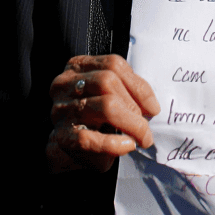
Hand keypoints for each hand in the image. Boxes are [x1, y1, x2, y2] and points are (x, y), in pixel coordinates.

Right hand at [46, 55, 159, 173]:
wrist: (71, 149)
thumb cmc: (94, 118)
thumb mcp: (108, 96)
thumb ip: (125, 90)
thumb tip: (151, 105)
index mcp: (78, 67)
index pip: (113, 64)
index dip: (138, 86)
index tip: (153, 108)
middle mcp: (65, 84)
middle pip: (107, 82)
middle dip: (134, 106)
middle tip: (146, 127)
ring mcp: (61, 109)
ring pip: (104, 106)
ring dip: (131, 124)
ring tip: (142, 138)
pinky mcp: (61, 135)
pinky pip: (89, 138)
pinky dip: (113, 143)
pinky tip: (126, 146)